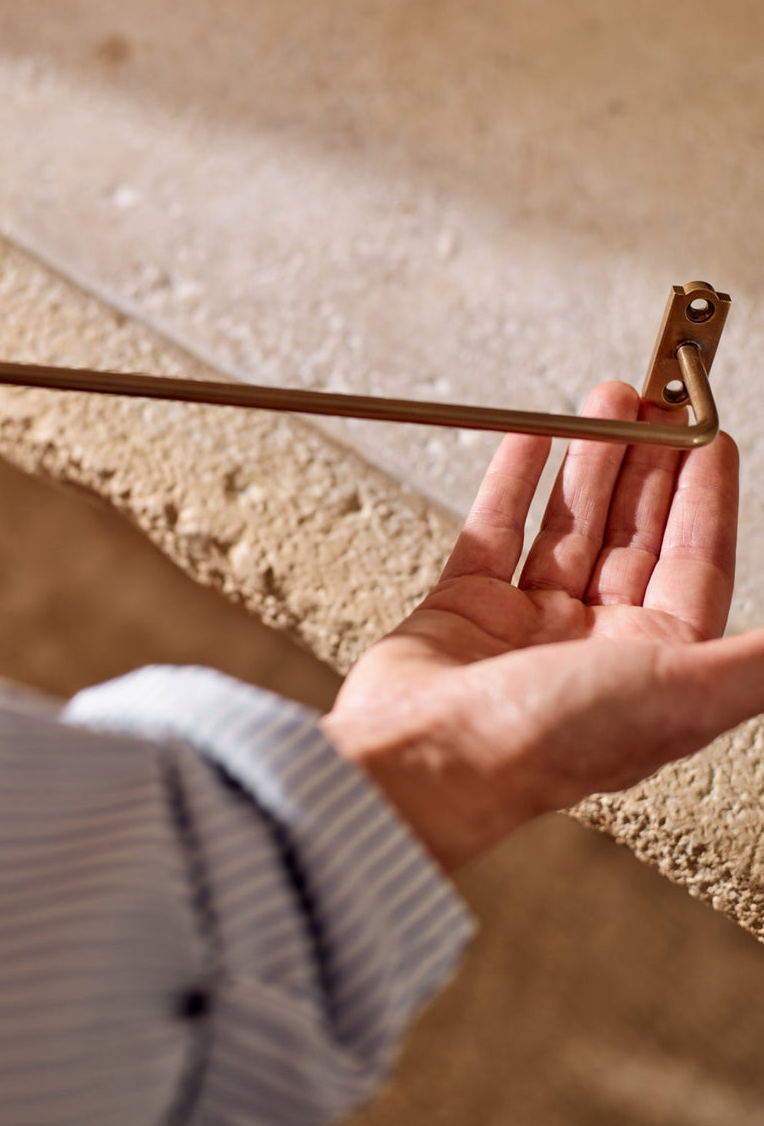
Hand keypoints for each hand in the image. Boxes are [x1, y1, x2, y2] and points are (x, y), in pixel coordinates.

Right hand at [322, 382, 763, 871]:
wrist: (429, 759)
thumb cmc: (549, 743)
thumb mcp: (682, 692)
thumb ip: (754, 661)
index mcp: (653, 665)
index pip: (694, 564)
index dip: (704, 497)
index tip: (709, 437)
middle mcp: (593, 644)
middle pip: (631, 535)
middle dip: (648, 466)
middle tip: (655, 406)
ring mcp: (526, 624)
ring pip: (568, 526)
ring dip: (589, 460)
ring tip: (604, 402)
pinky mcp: (463, 608)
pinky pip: (495, 530)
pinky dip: (513, 480)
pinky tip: (531, 438)